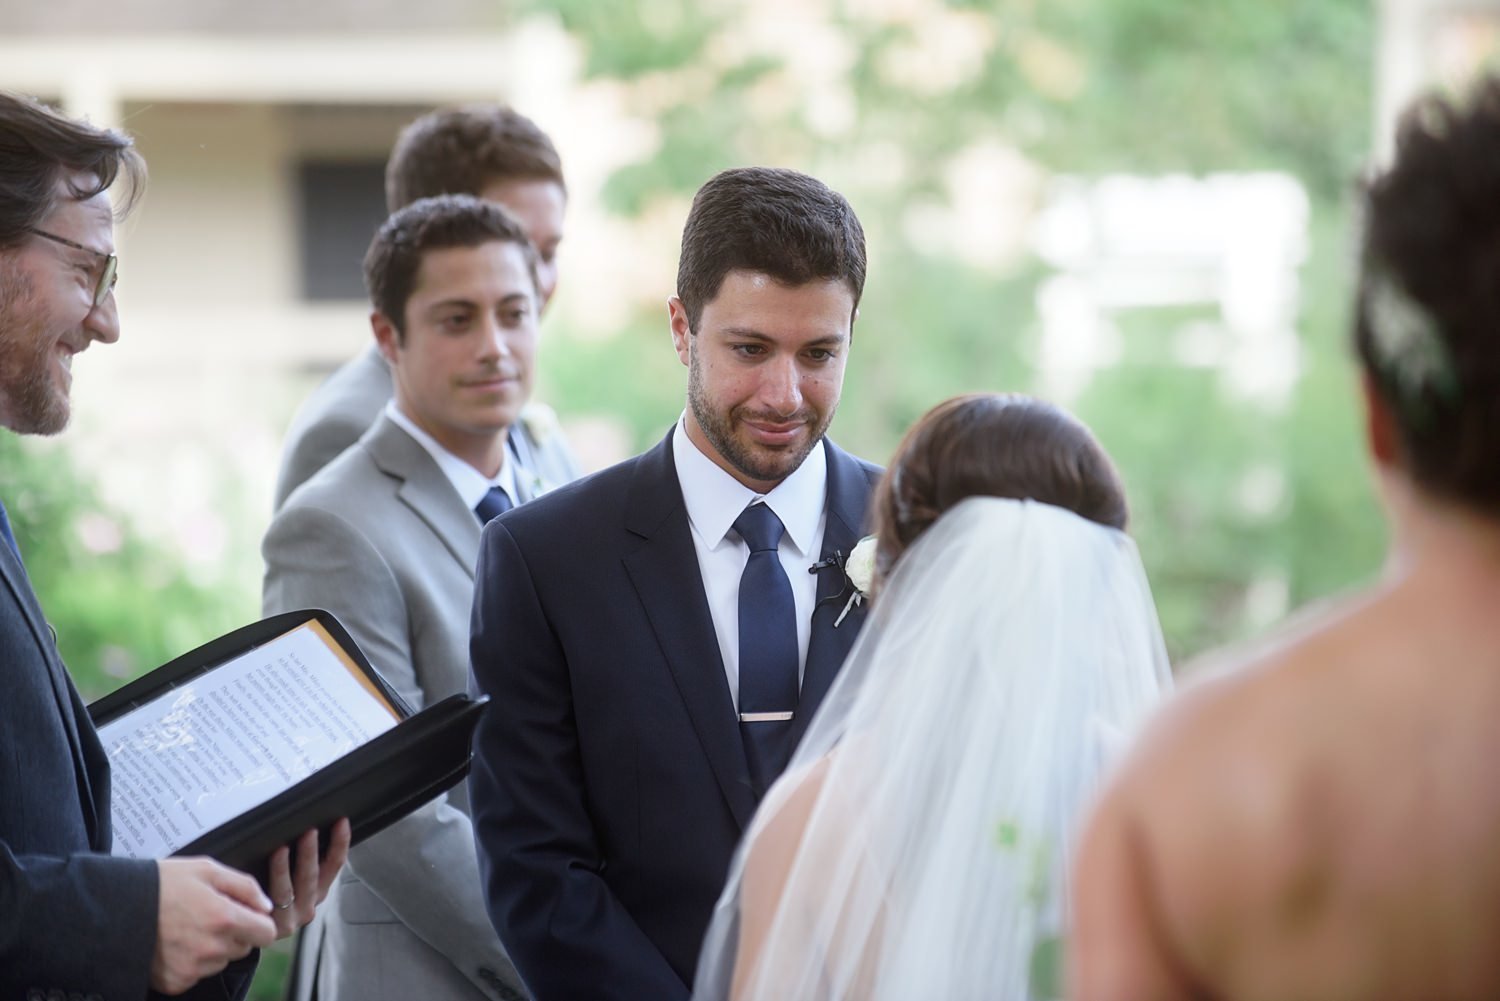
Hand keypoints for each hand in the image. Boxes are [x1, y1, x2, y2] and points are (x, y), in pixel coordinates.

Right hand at [152, 857, 275, 994]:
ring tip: (187, 927)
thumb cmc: (162, 883)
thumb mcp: (207, 869)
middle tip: (208, 916)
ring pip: (221, 961)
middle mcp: (211, 948)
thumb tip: (266, 906)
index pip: (267, 934)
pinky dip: (190, 962)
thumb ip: (245, 886)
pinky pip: (197, 974)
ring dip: (213, 948)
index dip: (259, 923)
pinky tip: (174, 943)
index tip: (247, 915)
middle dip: (235, 933)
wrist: (115, 907)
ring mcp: (192, 968)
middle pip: (244, 948)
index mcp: (224, 918)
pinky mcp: (174, 982)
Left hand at [266, 817, 351, 938]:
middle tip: (310, 830)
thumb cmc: (270, 899)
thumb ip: (300, 862)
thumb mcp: (294, 883)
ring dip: (285, 867)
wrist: (249, 934)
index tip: (341, 822)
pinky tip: (263, 869)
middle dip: (311, 851)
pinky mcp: (271, 927)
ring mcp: (290, 919)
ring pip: (289, 890)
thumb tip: (305, 830)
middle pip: (313, 876)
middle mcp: (308, 906)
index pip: (334, 865)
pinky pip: (270, 901)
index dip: (340, 843)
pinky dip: (271, 882)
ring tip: (282, 847)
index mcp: (318, 892)